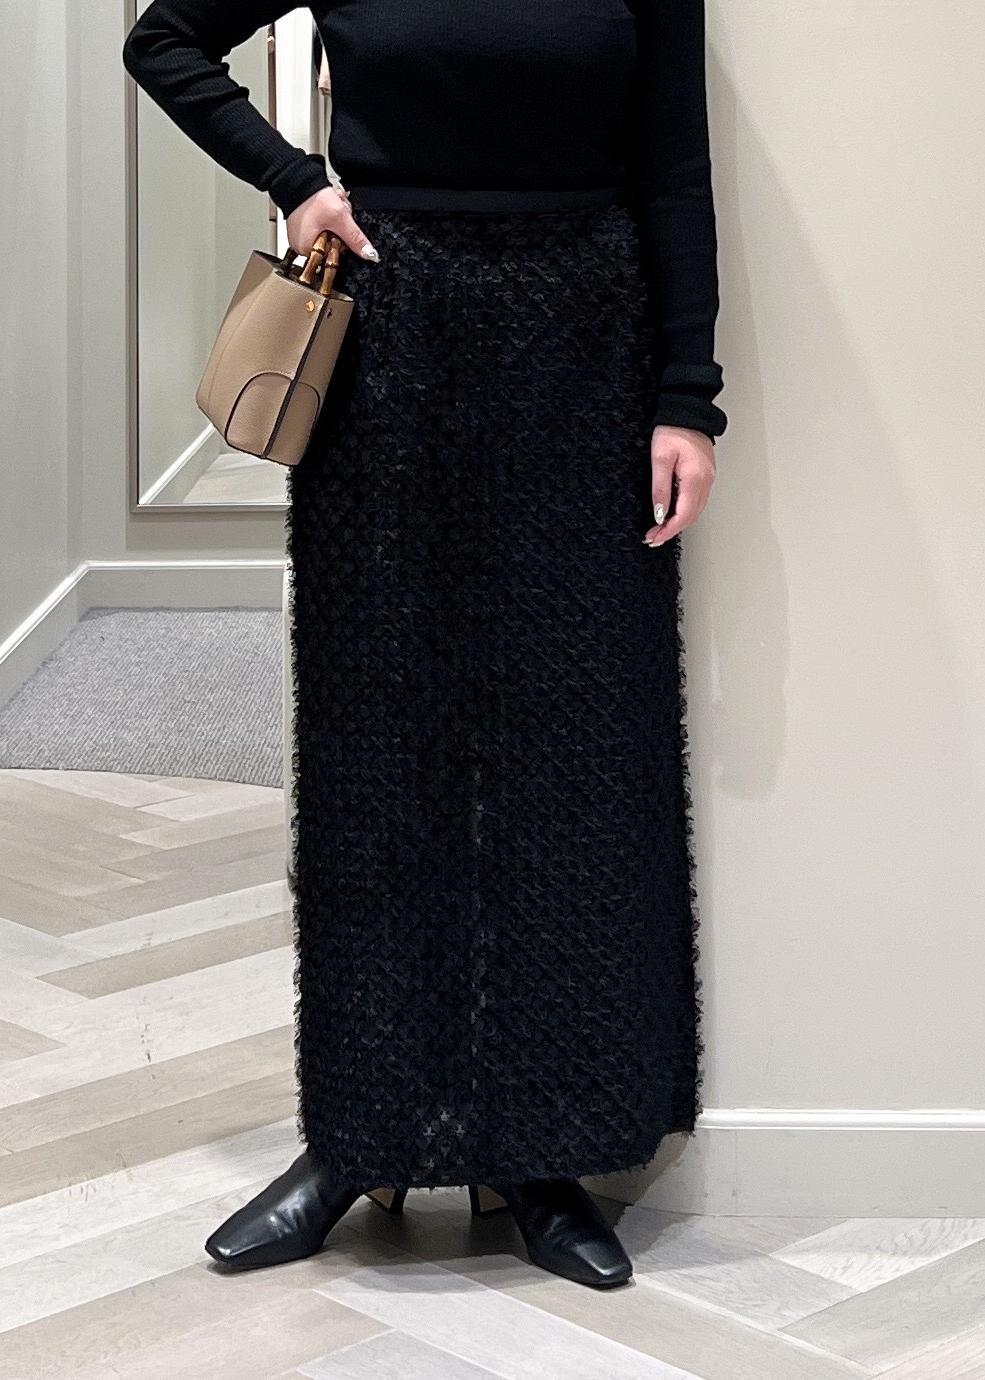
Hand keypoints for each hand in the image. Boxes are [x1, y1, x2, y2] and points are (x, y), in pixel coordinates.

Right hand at [285, 185, 378, 261]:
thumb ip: (355, 238)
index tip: (342, 225)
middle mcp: (302, 246)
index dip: (343, 239)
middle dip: (341, 228)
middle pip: (333, 244)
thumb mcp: (340, 218)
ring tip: (334, 206)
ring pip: (330, 234)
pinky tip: (328, 208)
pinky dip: (330, 217)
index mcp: (307, 249)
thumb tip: (370, 255)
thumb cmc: (313, 198)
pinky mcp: (303, 226)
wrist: (302, 181)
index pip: (335, 254)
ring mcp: (302, 236)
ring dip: (337, 221)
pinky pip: (323, 227)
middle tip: (339, 212)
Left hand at [643, 425, 716, 546]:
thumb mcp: (660, 459)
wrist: (687, 411)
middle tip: (654, 537)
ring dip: (679, 523)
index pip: (683, 514)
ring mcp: (708, 478)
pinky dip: (685, 511)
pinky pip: (697, 500)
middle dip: (672, 530)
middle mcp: (706, 480)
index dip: (668, 530)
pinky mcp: (705, 474)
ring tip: (660, 529)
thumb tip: (660, 513)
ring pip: (696, 510)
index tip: (654, 537)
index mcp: (695, 477)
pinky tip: (672, 513)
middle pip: (691, 516)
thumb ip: (660, 489)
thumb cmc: (672, 429)